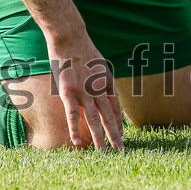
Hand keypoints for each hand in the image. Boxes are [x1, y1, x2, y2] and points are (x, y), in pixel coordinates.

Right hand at [47, 33, 123, 150]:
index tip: (121, 134)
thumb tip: (102, 87)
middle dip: (115, 135)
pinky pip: (73, 115)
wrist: (70, 37)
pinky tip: (77, 142)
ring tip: (104, 152)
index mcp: (106, 82)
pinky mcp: (69, 92)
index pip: (115, 107)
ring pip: (94, 120)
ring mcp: (84, 92)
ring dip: (100, 138)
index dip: (118, 122)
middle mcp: (99, 89)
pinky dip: (75, 130)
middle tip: (120, 150)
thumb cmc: (82, 48)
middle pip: (108, 116)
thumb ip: (100, 77)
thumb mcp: (99, 62)